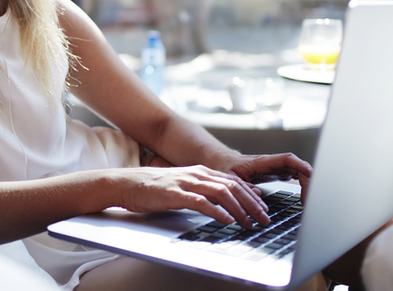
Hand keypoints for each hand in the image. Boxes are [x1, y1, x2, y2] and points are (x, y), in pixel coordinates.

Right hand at [114, 165, 272, 226]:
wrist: (128, 183)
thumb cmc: (156, 187)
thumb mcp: (184, 184)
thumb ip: (203, 189)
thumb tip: (224, 203)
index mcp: (201, 171)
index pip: (233, 181)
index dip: (251, 194)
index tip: (263, 207)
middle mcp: (197, 173)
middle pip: (232, 186)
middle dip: (252, 203)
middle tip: (264, 218)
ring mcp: (186, 182)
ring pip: (221, 193)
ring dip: (239, 209)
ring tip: (249, 222)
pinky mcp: (175, 193)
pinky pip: (202, 202)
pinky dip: (218, 212)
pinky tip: (227, 221)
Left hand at [209, 152, 312, 201]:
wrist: (222, 162)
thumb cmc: (224, 168)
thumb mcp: (228, 178)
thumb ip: (241, 186)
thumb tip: (257, 194)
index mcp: (262, 162)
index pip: (287, 159)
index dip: (300, 165)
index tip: (310, 174)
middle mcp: (272, 163)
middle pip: (297, 166)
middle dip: (307, 179)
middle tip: (308, 199)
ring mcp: (276, 168)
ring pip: (298, 171)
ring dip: (306, 183)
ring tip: (307, 201)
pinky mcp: (277, 174)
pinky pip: (294, 176)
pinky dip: (302, 185)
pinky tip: (304, 196)